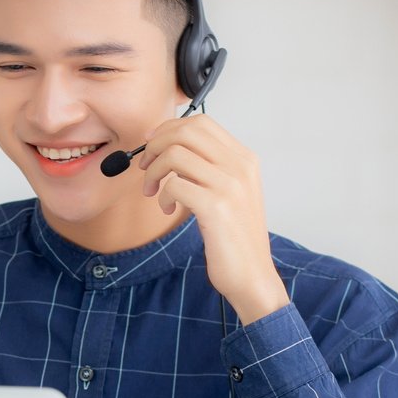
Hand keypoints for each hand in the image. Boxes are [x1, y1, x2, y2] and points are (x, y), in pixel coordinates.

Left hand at [137, 115, 288, 324]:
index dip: (168, 129)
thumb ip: (209, 168)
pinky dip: (162, 195)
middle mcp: (240, 166)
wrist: (252, 274)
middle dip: (156, 146)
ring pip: (175, 154)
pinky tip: (167, 209)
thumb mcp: (229, 193)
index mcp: (244, 159)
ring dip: (154, 172)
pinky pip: (174, 184)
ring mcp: (230, 185)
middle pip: (186, 132)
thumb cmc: (234, 236)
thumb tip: (169, 145)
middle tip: (145, 168)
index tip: (152, 145)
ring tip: (154, 192)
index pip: (202, 123)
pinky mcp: (216, 207)